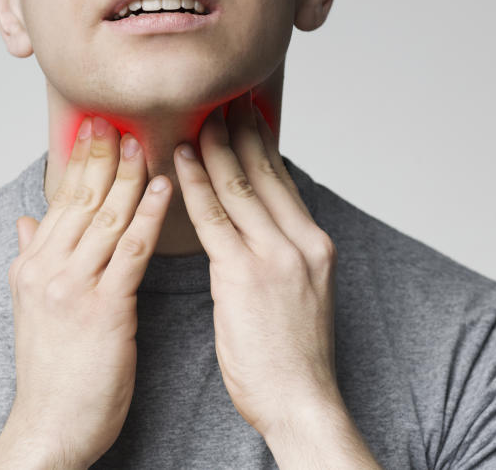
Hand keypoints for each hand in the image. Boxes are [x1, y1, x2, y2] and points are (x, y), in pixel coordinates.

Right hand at [0, 116, 172, 467]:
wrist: (49, 425)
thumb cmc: (50, 373)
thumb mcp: (30, 309)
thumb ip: (30, 258)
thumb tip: (26, 221)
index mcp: (31, 266)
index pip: (60, 202)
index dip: (80, 161)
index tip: (95, 128)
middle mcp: (47, 269)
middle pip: (81, 200)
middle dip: (103, 156)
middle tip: (120, 118)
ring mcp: (72, 287)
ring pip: (106, 218)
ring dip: (129, 176)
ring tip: (148, 142)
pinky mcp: (104, 309)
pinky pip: (130, 251)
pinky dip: (148, 216)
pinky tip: (165, 189)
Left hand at [172, 93, 339, 438]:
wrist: (301, 399)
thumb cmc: (293, 358)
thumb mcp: (302, 296)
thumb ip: (280, 257)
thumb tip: (257, 232)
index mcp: (315, 245)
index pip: (283, 182)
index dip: (263, 145)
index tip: (249, 115)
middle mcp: (301, 242)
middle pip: (265, 172)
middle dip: (242, 131)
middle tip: (225, 97)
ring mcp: (276, 256)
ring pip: (239, 186)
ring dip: (215, 146)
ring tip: (199, 115)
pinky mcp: (245, 275)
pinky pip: (213, 218)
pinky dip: (195, 183)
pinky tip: (180, 159)